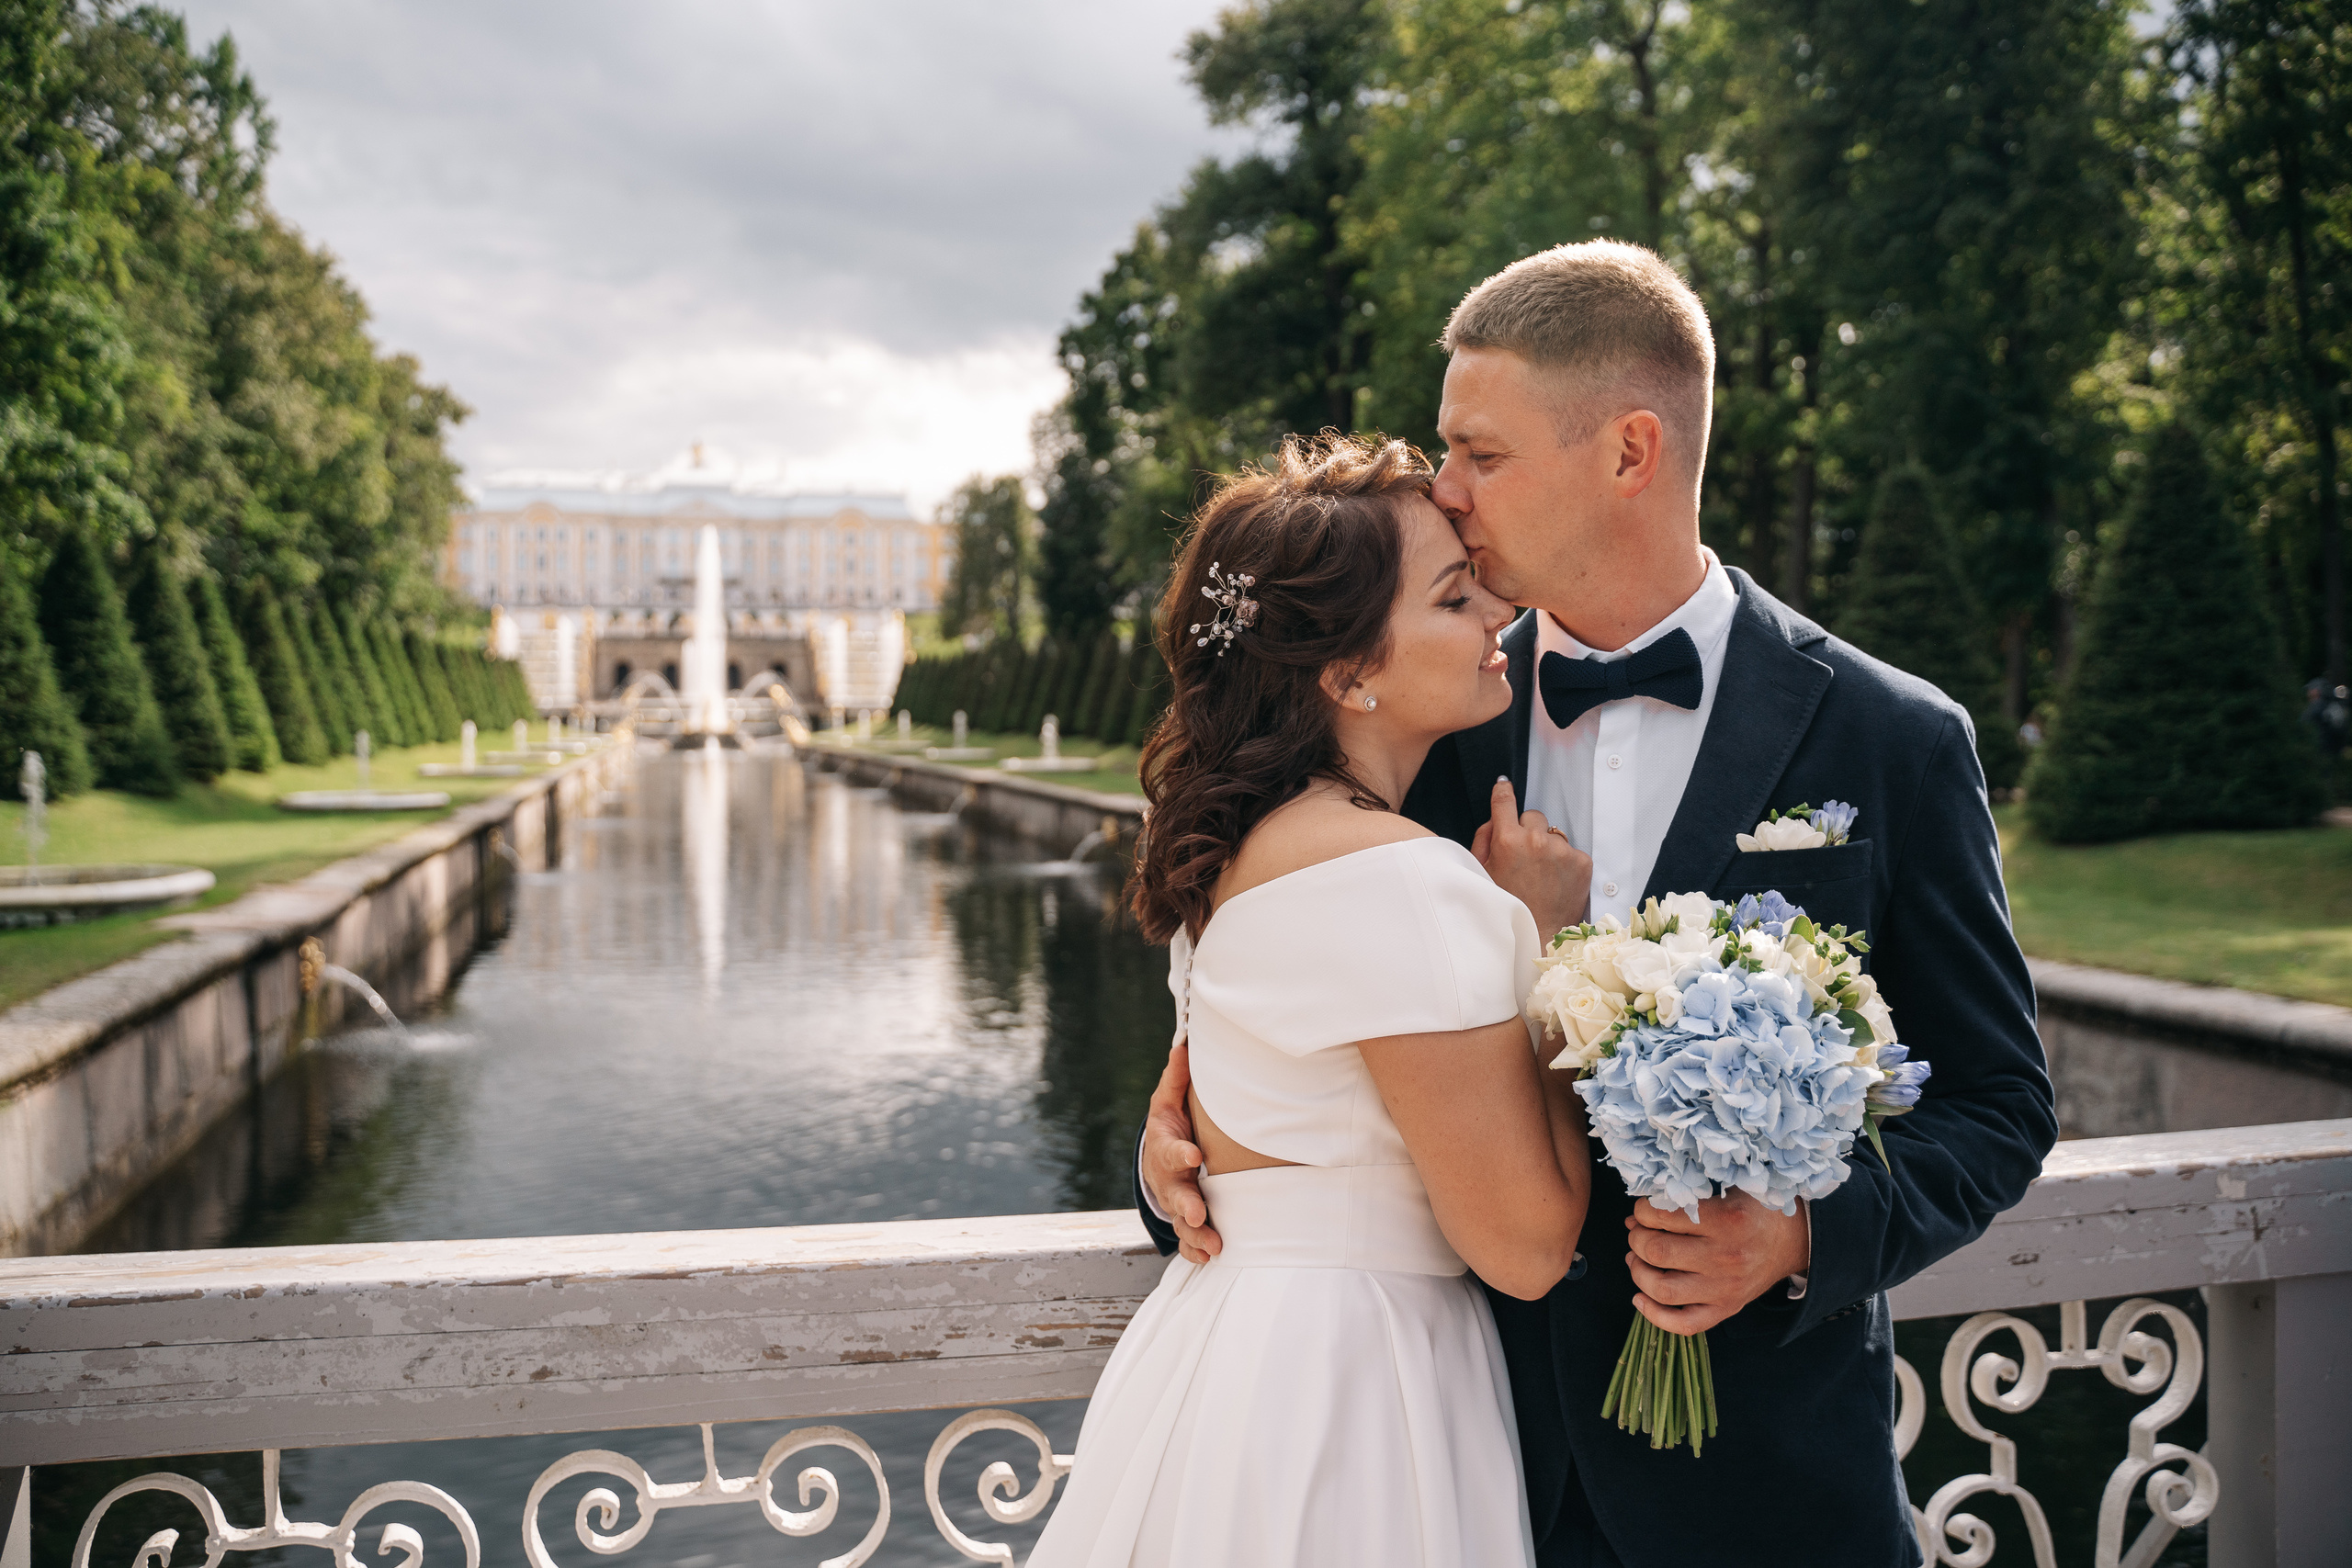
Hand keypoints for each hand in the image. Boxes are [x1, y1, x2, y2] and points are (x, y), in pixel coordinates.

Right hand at [1142, 1042, 1221, 1262]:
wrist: (1156, 1159)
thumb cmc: (1170, 1126)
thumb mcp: (1168, 1100)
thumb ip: (1177, 1079)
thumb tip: (1185, 1045)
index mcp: (1165, 1147)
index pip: (1171, 1149)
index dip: (1181, 1152)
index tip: (1194, 1154)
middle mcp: (1168, 1178)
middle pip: (1175, 1193)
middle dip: (1186, 1205)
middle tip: (1199, 1214)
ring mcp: (1174, 1201)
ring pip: (1181, 1223)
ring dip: (1196, 1236)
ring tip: (1214, 1246)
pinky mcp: (1183, 1219)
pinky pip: (1186, 1240)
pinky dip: (1195, 1252)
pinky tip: (1209, 1259)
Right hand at [1471, 777, 1590, 938]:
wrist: (1539, 936)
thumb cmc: (1507, 907)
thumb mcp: (1482, 872)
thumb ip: (1484, 840)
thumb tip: (1495, 817)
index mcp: (1507, 841)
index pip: (1505, 801)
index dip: (1503, 792)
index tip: (1504, 786)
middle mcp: (1536, 841)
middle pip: (1534, 816)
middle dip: (1529, 830)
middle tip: (1525, 856)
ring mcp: (1562, 850)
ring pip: (1554, 834)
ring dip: (1549, 847)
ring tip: (1542, 875)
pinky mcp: (1583, 862)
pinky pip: (1572, 851)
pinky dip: (1566, 862)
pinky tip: (1557, 881)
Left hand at [1625, 1193, 1809, 1332]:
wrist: (1791, 1241)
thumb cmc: (1753, 1211)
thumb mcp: (1726, 1190)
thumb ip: (1683, 1199)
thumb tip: (1635, 1218)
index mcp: (1727, 1220)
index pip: (1662, 1216)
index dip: (1642, 1211)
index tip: (1644, 1210)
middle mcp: (1726, 1257)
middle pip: (1657, 1252)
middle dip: (1637, 1239)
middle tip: (1638, 1232)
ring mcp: (1726, 1288)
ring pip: (1663, 1289)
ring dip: (1638, 1272)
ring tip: (1637, 1258)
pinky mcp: (1726, 1309)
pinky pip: (1684, 1324)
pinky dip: (1655, 1315)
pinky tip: (1641, 1297)